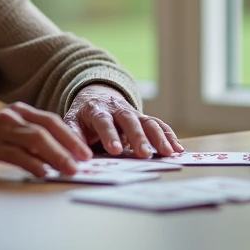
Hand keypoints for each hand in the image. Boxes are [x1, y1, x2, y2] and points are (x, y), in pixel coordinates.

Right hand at [0, 102, 91, 177]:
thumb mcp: (9, 133)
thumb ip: (31, 137)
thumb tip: (61, 154)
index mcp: (20, 111)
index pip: (53, 121)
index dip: (72, 136)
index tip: (87, 153)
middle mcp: (12, 116)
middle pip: (48, 128)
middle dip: (70, 145)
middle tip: (85, 161)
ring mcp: (0, 129)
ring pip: (35, 140)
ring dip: (56, 155)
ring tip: (70, 170)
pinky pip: (16, 154)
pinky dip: (33, 163)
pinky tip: (44, 173)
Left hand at [64, 85, 183, 158]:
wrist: (97, 96)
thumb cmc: (84, 116)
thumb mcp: (72, 122)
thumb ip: (74, 135)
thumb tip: (73, 153)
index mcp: (97, 110)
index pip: (104, 121)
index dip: (109, 135)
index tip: (115, 150)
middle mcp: (118, 109)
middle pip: (129, 121)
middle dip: (138, 137)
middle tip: (144, 154)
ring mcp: (133, 113)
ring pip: (148, 122)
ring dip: (159, 137)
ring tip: (168, 153)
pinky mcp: (144, 118)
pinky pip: (158, 124)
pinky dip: (169, 135)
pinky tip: (177, 148)